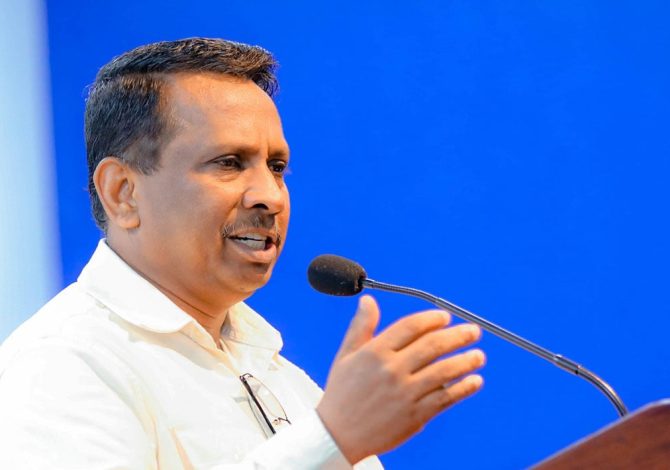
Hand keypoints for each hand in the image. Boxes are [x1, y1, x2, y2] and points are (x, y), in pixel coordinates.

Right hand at [316, 295, 484, 463]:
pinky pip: (445, 398)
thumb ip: (361, 326)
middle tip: (473, 332)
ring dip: (466, 361)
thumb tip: (369, 300)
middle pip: (433, 346)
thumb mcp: (346, 355)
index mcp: (374, 352)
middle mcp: (392, 370)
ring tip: (479, 355)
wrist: (338, 435)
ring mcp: (405, 394)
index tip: (445, 317)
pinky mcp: (415, 415)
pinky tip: (474, 381)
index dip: (432, 319)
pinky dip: (463, 388)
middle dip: (458, 336)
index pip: (411, 326)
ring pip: (444, 371)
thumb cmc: (342, 394)